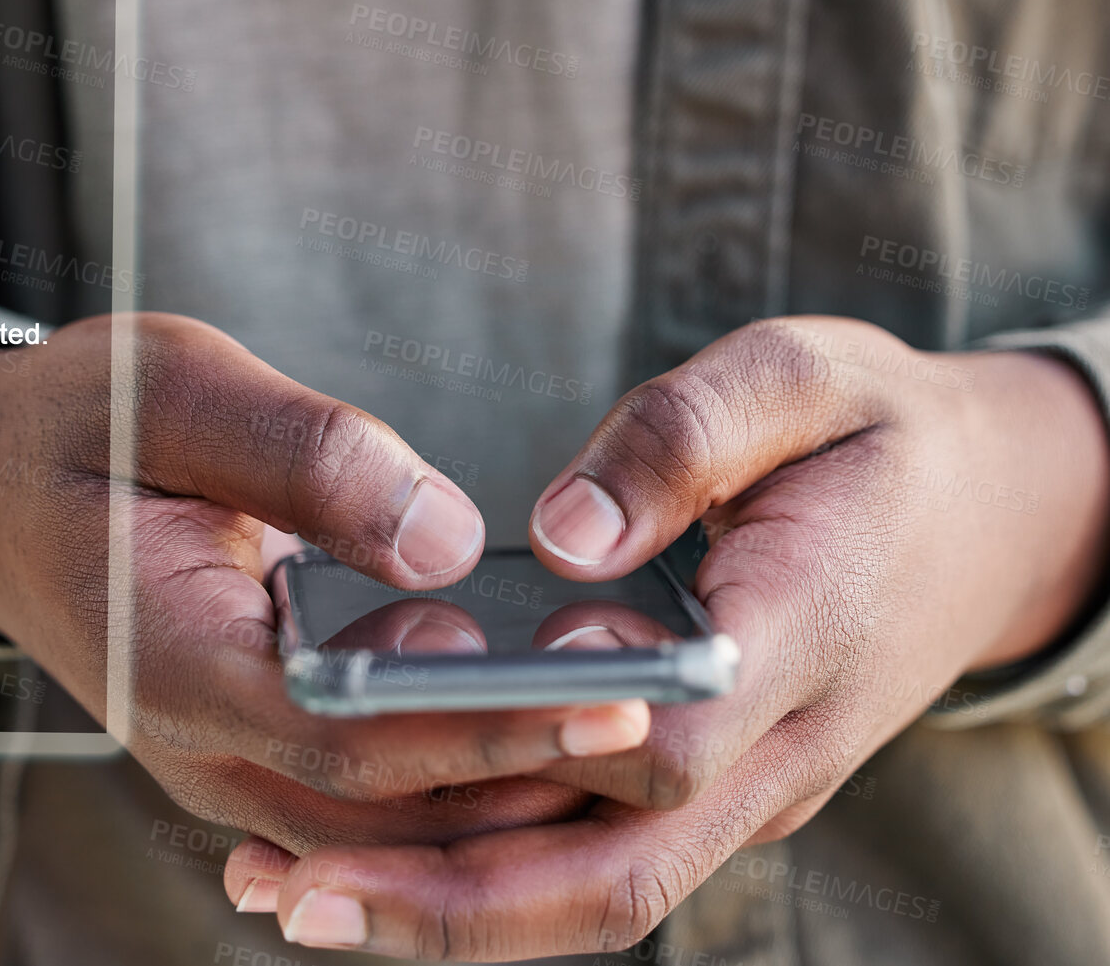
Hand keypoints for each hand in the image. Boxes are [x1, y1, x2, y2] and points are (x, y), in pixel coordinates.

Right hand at [0, 313, 647, 868]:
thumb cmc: (74, 424)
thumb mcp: (172, 393)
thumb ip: (303, 459)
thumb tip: (446, 540)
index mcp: (171, 658)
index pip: (353, 733)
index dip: (491, 727)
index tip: (620, 701)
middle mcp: (198, 740)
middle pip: (391, 807)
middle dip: (537, 773)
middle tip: (682, 719)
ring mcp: (221, 755)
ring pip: (390, 820)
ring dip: (514, 786)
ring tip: (649, 725)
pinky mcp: (249, 738)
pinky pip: (371, 793)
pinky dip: (464, 769)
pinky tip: (555, 725)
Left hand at [224, 316, 1109, 955]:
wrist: (990, 509)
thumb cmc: (876, 431)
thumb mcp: (800, 376)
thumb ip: (684, 440)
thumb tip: (562, 536)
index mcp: (807, 632)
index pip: (670, 736)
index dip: (546, 738)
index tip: (407, 728)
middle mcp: (781, 746)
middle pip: (615, 870)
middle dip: (454, 902)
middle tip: (298, 899)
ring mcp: (754, 783)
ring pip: (602, 891)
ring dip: (455, 914)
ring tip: (299, 899)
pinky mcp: (722, 784)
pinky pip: (605, 858)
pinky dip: (498, 880)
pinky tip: (388, 861)